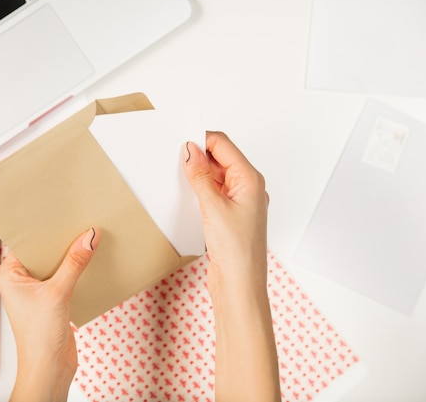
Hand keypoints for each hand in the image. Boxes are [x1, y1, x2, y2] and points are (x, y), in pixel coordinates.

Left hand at [0, 227, 99, 401]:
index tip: (62, 214)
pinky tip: (90, 262)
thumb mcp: (58, 294)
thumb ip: (74, 264)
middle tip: (80, 225)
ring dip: (72, 255)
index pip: (27, 241)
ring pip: (57, 262)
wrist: (50, 368)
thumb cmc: (39, 339)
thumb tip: (88, 238)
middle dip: (62, 241)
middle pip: (44, 250)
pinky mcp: (53, 297)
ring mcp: (38, 289)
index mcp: (10, 274)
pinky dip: (78, 269)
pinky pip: (66, 275)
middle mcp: (22, 279)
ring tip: (88, 240)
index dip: (44, 228)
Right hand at [182, 131, 268, 289]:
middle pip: (221, 158)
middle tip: (175, 157)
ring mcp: (239, 202)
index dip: (202, 140)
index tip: (180, 142)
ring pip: (216, 176)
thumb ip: (200, 177)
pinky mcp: (229, 216)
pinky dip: (200, 189)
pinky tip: (186, 193)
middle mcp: (248, 188)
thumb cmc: (237, 251)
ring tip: (178, 175)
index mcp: (250, 180)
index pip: (224, 146)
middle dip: (199, 156)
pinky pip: (213, 192)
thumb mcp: (213, 207)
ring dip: (198, 174)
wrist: (239, 285)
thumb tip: (191, 152)